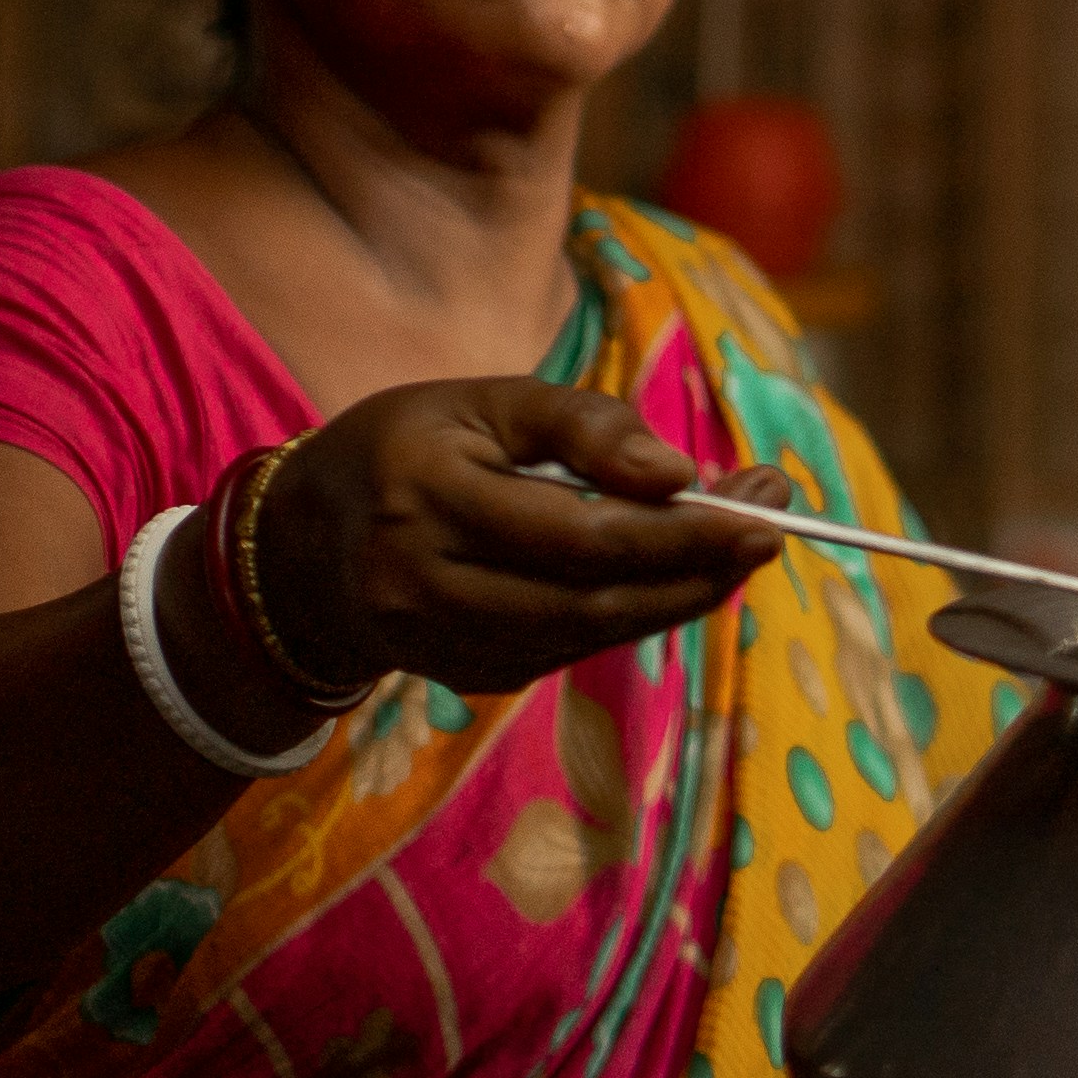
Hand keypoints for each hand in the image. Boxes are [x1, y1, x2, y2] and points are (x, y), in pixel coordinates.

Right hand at [247, 378, 784, 699]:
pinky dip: (632, 614)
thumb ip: (581, 425)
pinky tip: (673, 576)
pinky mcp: (464, 676)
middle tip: (774, 526)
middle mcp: (426, 583)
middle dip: (699, 567)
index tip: (765, 501)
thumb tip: (681, 476)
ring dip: (681, 596)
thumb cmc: (405, 448)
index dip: (680, 531)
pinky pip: (571, 649)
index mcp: (426, 496)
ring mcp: (441, 644)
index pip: (580, 533)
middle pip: (595, 596)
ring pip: (591, 634)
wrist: (303, 552)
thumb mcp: (480, 401)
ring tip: (740, 545)